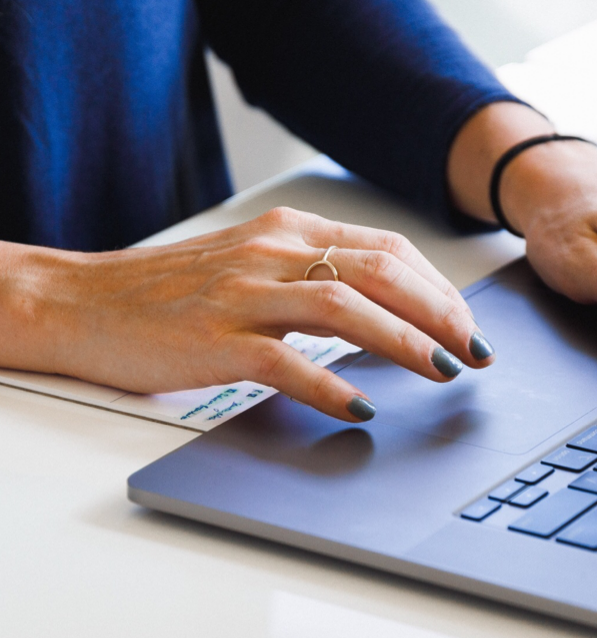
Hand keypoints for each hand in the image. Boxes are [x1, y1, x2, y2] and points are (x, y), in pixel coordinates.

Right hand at [0, 208, 494, 420]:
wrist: (79, 301)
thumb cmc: (172, 291)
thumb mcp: (252, 263)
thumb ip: (315, 276)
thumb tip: (391, 313)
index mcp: (289, 230)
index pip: (388, 248)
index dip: (439, 288)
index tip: (469, 324)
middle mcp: (272, 252)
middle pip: (381, 273)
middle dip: (442, 314)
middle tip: (476, 352)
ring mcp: (242, 294)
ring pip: (346, 307)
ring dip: (406, 343)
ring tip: (444, 372)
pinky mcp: (213, 339)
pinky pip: (286, 361)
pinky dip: (332, 385)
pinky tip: (362, 407)